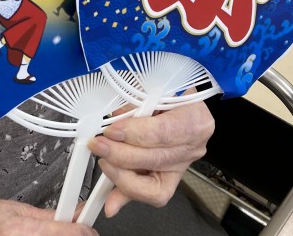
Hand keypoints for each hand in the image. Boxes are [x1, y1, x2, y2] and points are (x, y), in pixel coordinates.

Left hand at [87, 100, 213, 217]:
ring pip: (152, 186)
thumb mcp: (155, 89)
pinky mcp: (170, 181)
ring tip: (103, 162)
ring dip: (120, 176)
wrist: (186, 106)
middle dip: (120, 155)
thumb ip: (136, 104)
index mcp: (194, 118)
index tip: (111, 130)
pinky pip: (147, 194)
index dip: (134, 133)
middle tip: (98, 145)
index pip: (163, 132)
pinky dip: (124, 196)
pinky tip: (110, 203)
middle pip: (155, 160)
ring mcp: (182, 167)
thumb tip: (113, 118)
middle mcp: (192, 148)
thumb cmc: (171, 93)